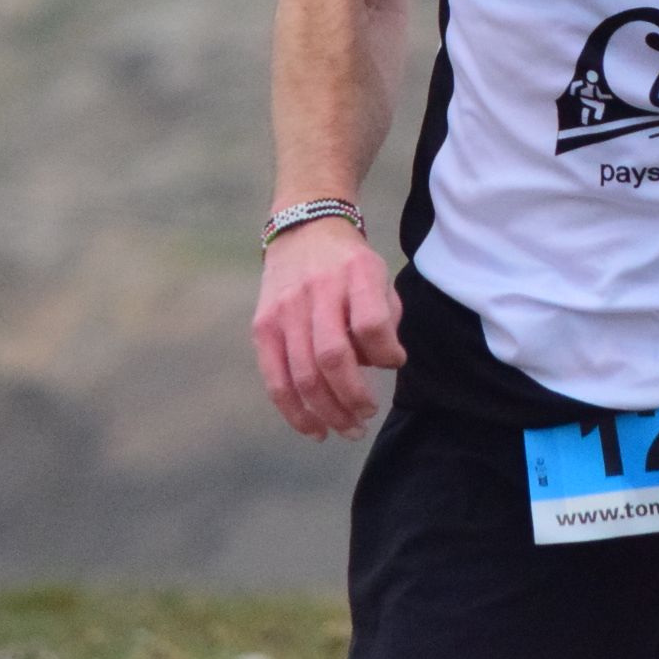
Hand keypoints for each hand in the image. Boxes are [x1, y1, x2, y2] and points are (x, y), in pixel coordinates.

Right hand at [250, 215, 405, 440]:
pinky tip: (315, 428)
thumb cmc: (349, 263)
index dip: (388, 354)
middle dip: (354, 397)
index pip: (371, 323)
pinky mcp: (262, 326)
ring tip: (348, 429)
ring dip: (328, 412)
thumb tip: (382, 365)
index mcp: (355, 273)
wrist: (303, 229)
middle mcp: (317, 291)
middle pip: (333, 357)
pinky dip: (295, 411)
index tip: (396, 362)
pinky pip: (276, 379)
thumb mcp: (379, 274)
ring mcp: (285, 310)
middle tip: (368, 415)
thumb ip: (385, 317)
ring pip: (303, 375)